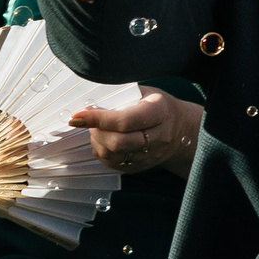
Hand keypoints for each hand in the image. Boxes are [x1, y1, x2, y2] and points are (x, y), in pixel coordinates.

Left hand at [74, 89, 204, 175]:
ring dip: (97, 142)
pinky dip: (102, 152)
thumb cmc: (157, 105)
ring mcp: (151, 155)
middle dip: (95, 132)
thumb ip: (120, 94)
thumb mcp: (145, 92)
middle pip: (119, 142)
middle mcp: (159, 136)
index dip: (99, 119)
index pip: (125, 120)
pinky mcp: (141, 166)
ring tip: (95, 129)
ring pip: (114, 155)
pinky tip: (101, 140)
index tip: (77, 116)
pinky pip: (114, 164)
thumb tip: (89, 97)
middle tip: (85, 121)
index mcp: (160, 112)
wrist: (181, 130)